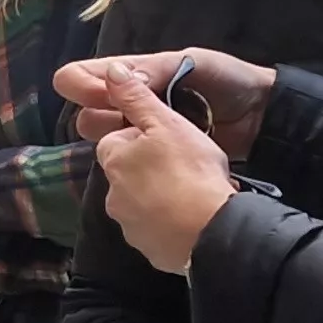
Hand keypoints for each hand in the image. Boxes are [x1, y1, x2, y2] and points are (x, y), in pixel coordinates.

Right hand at [57, 48, 271, 158]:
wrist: (264, 118)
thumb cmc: (232, 82)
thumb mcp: (196, 64)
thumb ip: (158, 70)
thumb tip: (116, 77)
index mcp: (144, 74)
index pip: (97, 74)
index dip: (82, 81)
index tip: (73, 89)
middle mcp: (138, 104)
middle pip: (95, 109)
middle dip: (91, 112)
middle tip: (102, 119)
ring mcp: (148, 133)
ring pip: (108, 136)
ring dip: (105, 137)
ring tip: (115, 140)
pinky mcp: (160, 158)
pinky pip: (131, 159)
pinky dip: (123, 159)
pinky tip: (127, 163)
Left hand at [94, 66, 243, 274]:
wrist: (211, 232)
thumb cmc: (190, 171)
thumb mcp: (167, 123)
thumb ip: (136, 98)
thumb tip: (111, 72)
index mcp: (114, 159)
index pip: (118, 139)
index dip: (144, 135)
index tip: (170, 139)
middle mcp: (112, 195)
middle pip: (130, 173)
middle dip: (152, 168)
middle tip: (188, 165)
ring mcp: (130, 226)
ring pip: (144, 203)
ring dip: (164, 196)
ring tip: (196, 191)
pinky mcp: (149, 250)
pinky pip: (158, 230)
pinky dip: (172, 223)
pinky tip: (195, 217)